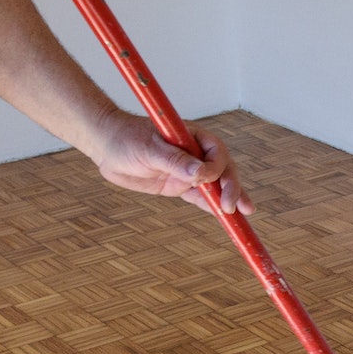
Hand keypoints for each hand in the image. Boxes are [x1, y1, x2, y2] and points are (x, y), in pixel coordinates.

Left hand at [84, 112, 254, 216]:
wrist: (107, 148)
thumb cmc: (126, 139)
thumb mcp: (149, 149)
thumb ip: (175, 160)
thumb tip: (200, 172)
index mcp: (192, 137)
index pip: (215, 152)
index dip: (217, 167)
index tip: (207, 180)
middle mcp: (194, 153)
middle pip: (222, 170)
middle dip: (231, 187)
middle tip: (234, 207)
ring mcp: (187, 170)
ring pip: (215, 185)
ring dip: (230, 198)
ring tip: (245, 212)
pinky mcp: (178, 185)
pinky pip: (200, 197)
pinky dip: (212, 206)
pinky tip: (225, 216)